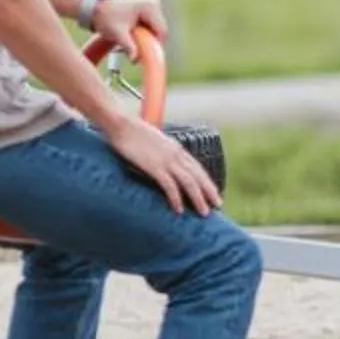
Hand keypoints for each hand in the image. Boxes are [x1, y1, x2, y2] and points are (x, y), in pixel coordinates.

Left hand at [86, 0, 169, 50]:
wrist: (97, 9)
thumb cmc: (106, 18)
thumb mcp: (117, 33)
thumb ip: (128, 46)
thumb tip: (135, 60)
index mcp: (150, 7)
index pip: (161, 32)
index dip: (154, 45)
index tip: (143, 54)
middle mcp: (155, 5)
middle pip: (160, 33)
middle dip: (149, 43)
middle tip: (134, 49)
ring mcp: (153, 8)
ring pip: (157, 33)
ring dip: (146, 40)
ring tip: (131, 41)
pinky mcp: (150, 12)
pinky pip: (152, 30)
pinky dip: (144, 36)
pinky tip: (133, 37)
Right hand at [105, 112, 223, 215]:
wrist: (121, 124)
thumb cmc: (134, 134)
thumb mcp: (155, 144)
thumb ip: (163, 154)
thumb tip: (166, 166)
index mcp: (177, 149)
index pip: (198, 169)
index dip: (208, 183)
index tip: (215, 195)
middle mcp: (176, 155)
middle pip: (198, 176)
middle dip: (209, 193)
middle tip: (218, 206)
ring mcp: (166, 160)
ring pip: (189, 182)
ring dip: (198, 199)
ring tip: (203, 213)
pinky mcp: (154, 166)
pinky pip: (169, 185)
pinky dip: (176, 198)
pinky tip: (179, 210)